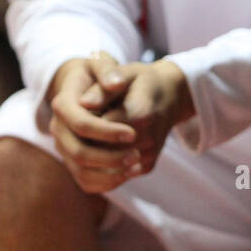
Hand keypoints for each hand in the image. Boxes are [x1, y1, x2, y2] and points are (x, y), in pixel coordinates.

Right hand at [47, 52, 140, 194]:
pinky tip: (129, 173)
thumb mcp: (101, 63)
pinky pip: (87, 181)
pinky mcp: (73, 162)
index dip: (107, 132)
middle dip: (109, 157)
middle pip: (78, 152)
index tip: (133, 133)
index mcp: (63, 104)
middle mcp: (58, 129)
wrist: (86, 86)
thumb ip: (108, 70)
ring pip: (82, 172)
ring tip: (136, 165)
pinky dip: (108, 183)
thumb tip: (114, 83)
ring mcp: (63, 147)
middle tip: (137, 155)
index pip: (81, 124)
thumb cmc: (97, 73)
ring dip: (110, 174)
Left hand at [81, 59, 194, 176]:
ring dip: (92, 155)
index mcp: (140, 113)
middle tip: (82, 126)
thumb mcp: (125, 74)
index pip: (100, 127)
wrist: (169, 96)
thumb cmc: (140, 81)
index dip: (85, 121)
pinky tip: (100, 147)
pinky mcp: (146, 166)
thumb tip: (82, 103)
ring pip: (106, 167)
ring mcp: (148, 155)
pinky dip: (101, 167)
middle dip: (87, 139)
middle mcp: (148, 138)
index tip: (81, 110)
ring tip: (91, 135)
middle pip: (102, 150)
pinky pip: (115, 176)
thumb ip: (104, 88)